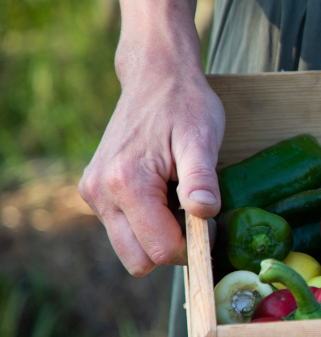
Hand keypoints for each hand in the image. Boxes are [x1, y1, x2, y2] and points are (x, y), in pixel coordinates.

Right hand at [79, 33, 224, 274]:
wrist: (155, 77)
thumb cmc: (185, 105)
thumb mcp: (202, 138)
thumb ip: (201, 177)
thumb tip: (204, 213)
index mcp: (126, 183)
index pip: (160, 250)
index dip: (193, 248)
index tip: (211, 224)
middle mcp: (100, 193)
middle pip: (139, 260)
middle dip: (172, 248)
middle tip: (195, 215)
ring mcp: (93, 194)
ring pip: (130, 248)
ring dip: (158, 235)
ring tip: (178, 197)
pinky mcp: (94, 191)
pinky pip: (124, 229)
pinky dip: (147, 223)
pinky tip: (164, 192)